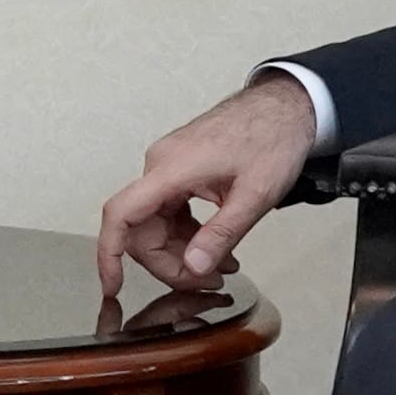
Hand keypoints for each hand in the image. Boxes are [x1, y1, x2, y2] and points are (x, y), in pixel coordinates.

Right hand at [98, 72, 316, 293]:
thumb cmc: (274, 138)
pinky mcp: (181, 171)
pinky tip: (217, 248)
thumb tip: (194, 266)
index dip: (109, 255)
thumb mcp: (254, 194)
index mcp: (171, 169)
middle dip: (171, 264)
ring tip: (223, 270)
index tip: (112, 288)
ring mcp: (170, 167)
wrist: (286, 107)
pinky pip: (171, 212)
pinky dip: (189, 236)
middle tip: (208, 282)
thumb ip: (222, 234)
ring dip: (183, 253)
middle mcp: (161, 166)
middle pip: (143, 230)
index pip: (121, 214)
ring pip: (158, 225)